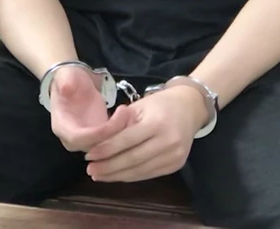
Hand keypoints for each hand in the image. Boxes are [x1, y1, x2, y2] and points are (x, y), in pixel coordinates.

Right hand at [49, 66, 132, 152]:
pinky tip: (131, 117)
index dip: (96, 134)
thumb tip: (65, 87)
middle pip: (95, 147)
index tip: (112, 121)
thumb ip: (65, 81)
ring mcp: (88, 139)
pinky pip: (112, 140)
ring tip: (131, 114)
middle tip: (128, 114)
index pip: (78, 139)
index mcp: (62, 127)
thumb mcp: (65, 75)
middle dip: (114, 134)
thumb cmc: (68, 79)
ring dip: (121, 134)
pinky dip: (123, 131)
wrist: (74, 82)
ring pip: (106, 147)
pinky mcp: (100, 135)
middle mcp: (73, 139)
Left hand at [83, 86, 209, 182]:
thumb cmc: (160, 104)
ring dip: (117, 175)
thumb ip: (121, 124)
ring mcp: (174, 156)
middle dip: (109, 167)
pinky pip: (149, 174)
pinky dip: (131, 176)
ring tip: (99, 175)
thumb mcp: (139, 106)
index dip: (106, 149)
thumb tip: (96, 142)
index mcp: (157, 123)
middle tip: (90, 170)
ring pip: (140, 171)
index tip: (89, 155)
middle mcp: (168, 141)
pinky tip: (117, 175)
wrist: (190, 107)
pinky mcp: (176, 165)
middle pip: (132, 159)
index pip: (127, 140)